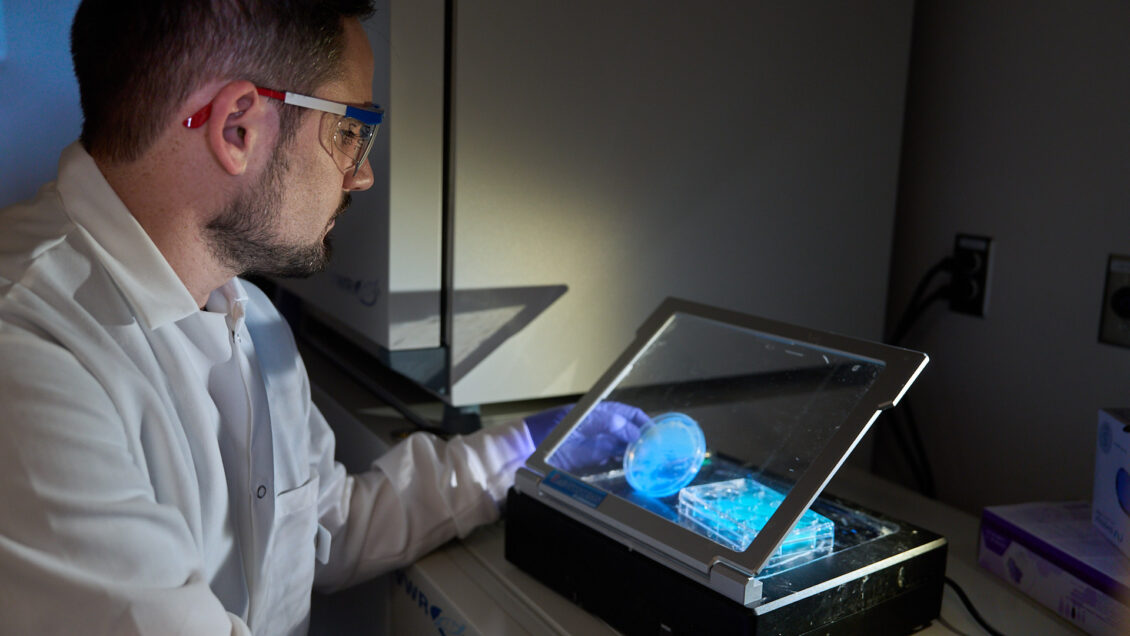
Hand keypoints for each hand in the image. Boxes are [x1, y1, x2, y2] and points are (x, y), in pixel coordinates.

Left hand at [524, 401, 648, 471]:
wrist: (530, 447)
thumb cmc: (551, 428)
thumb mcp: (582, 422)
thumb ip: (607, 423)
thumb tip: (632, 430)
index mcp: (601, 412)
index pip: (630, 414)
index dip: (644, 422)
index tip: (657, 433)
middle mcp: (603, 427)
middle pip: (631, 431)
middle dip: (644, 439)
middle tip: (658, 450)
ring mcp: (598, 443)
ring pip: (625, 446)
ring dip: (637, 452)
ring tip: (649, 460)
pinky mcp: (593, 459)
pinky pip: (614, 460)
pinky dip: (625, 463)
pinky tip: (633, 467)